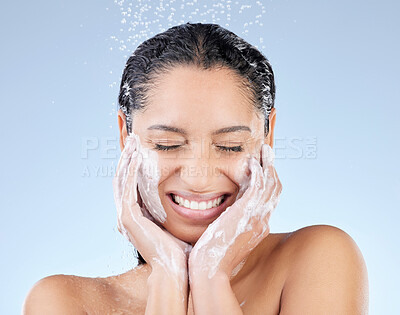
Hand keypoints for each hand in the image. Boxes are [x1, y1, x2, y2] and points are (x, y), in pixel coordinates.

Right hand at [112, 134, 191, 284]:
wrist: (177, 270)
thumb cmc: (181, 251)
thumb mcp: (177, 225)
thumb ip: (177, 211)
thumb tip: (194, 199)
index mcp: (137, 218)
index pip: (131, 186)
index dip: (134, 167)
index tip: (142, 150)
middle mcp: (127, 216)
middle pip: (123, 180)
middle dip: (127, 159)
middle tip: (133, 140)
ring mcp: (125, 216)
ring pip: (121, 180)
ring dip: (126, 160)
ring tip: (133, 142)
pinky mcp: (128, 216)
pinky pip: (126, 186)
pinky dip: (130, 170)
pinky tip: (137, 155)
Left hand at [188, 144, 281, 279]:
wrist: (209, 269)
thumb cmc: (212, 256)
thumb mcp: (226, 238)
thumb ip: (231, 226)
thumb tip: (226, 219)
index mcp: (258, 227)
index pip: (269, 200)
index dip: (269, 183)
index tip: (263, 169)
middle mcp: (262, 221)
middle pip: (275, 190)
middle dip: (272, 170)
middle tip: (267, 154)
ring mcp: (257, 217)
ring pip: (270, 185)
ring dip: (268, 166)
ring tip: (264, 151)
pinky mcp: (248, 212)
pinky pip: (259, 186)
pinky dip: (258, 172)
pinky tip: (252, 162)